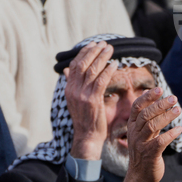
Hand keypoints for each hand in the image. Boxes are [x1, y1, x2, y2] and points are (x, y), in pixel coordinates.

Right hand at [65, 41, 117, 159]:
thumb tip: (67, 70)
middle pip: (83, 64)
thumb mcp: (75, 100)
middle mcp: (73, 90)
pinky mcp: (92, 100)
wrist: (87, 137)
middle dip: (94, 51)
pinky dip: (108, 71)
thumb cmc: (85, 119)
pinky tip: (115, 65)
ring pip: (92, 70)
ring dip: (102, 57)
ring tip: (111, 49)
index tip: (93, 44)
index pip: (75, 65)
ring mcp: (82, 95)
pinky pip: (101, 81)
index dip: (84, 53)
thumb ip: (72, 84)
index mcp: (69, 89)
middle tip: (104, 43)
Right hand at [127, 89, 181, 181]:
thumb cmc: (145, 152)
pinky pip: (160, 142)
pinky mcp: (150, 155)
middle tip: (174, 98)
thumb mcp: (143, 133)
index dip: (147, 97)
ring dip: (166, 117)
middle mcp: (134, 134)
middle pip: (146, 115)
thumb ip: (148, 118)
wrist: (141, 176)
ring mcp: (141, 145)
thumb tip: (153, 98)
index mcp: (132, 126)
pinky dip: (170, 134)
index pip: (137, 107)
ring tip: (178, 110)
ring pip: (152, 126)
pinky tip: (179, 129)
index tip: (159, 89)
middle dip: (160, 105)